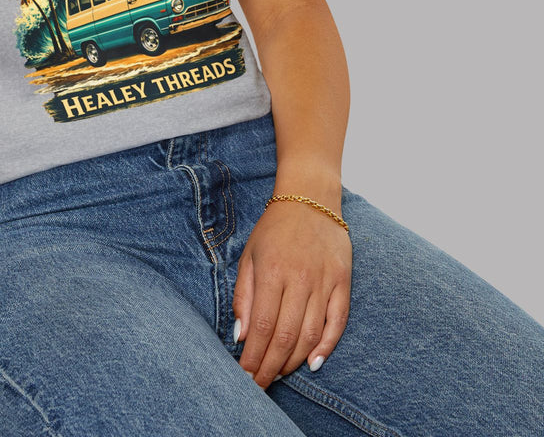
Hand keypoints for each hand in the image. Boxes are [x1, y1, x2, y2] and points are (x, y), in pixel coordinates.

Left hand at [232, 199, 351, 387]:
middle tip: (260, 385)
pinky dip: (327, 346)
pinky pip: (338, 322)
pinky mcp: (343, 282)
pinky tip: (313, 363)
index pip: (262, 326)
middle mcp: (300, 279)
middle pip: (286, 336)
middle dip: (271, 366)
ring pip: (311, 334)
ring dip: (294, 360)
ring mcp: (324, 281)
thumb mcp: (249, 256)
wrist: (310, 199)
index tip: (245, 375)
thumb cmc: (274, 229)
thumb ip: (244, 296)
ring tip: (279, 374)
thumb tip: (241, 335)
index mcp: (272, 271)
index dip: (254, 356)